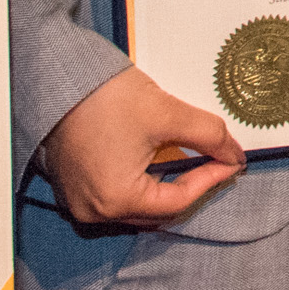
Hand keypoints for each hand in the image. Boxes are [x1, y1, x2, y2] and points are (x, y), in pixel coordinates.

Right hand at [41, 65, 245, 223]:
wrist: (55, 77)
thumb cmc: (103, 97)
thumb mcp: (167, 114)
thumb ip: (208, 136)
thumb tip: (234, 154)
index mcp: (116, 200)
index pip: (179, 201)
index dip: (210, 180)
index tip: (230, 162)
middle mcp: (95, 212)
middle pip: (158, 211)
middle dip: (189, 187)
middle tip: (213, 163)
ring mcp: (80, 202)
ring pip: (137, 206)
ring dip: (164, 187)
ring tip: (187, 160)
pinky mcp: (73, 187)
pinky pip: (115, 196)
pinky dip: (140, 183)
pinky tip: (156, 161)